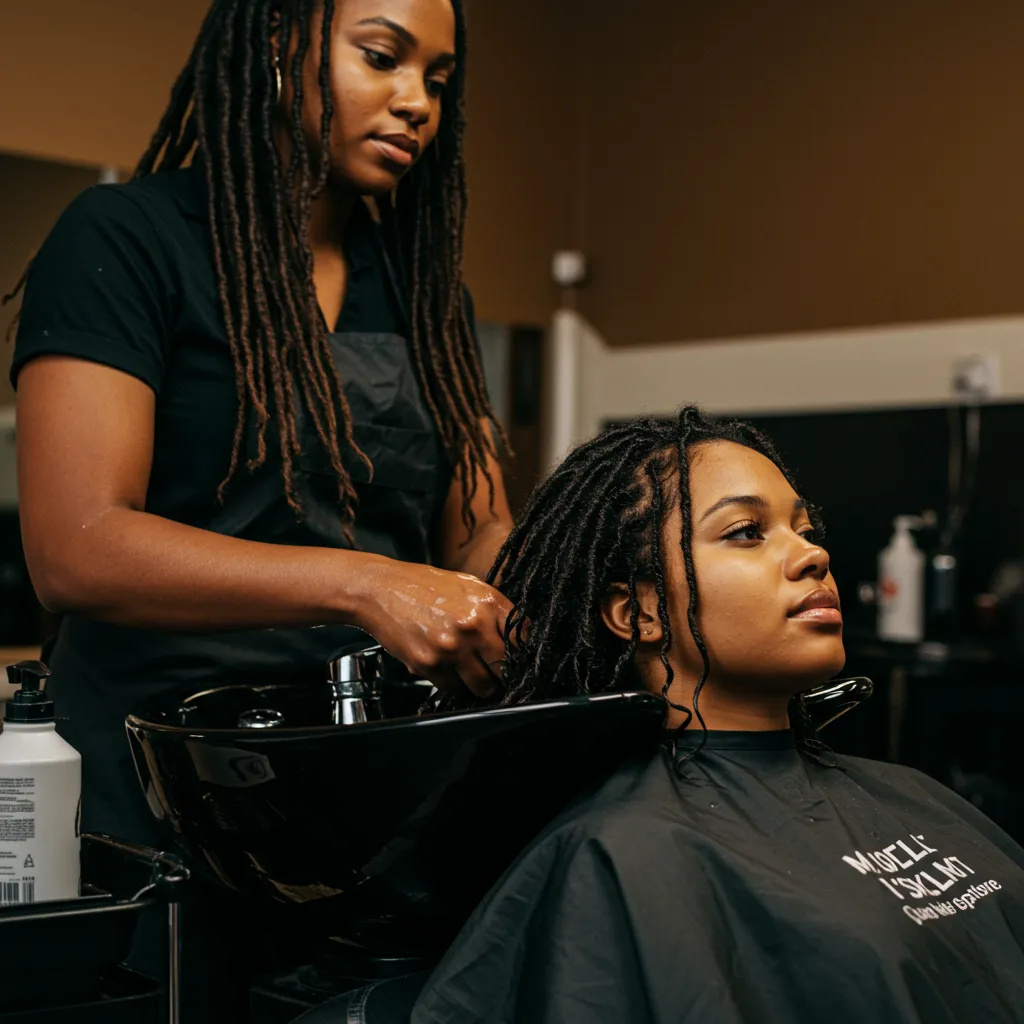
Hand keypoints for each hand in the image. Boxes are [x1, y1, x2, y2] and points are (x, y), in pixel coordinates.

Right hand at [356, 559, 513, 697]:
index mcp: (488, 603)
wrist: (382, 589)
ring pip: (483, 686)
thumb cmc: (425, 586)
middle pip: (506, 668)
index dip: (523, 655)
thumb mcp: (469, 586)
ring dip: (481, 685)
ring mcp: (451, 648)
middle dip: (503, 674)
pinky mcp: (430, 664)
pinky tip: (447, 667)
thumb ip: (495, 610)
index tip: (520, 662)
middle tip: (497, 672)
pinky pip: (454, 688)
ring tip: (473, 673)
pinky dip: (454, 683)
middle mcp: (473, 626)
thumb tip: (519, 637)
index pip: (523, 640)